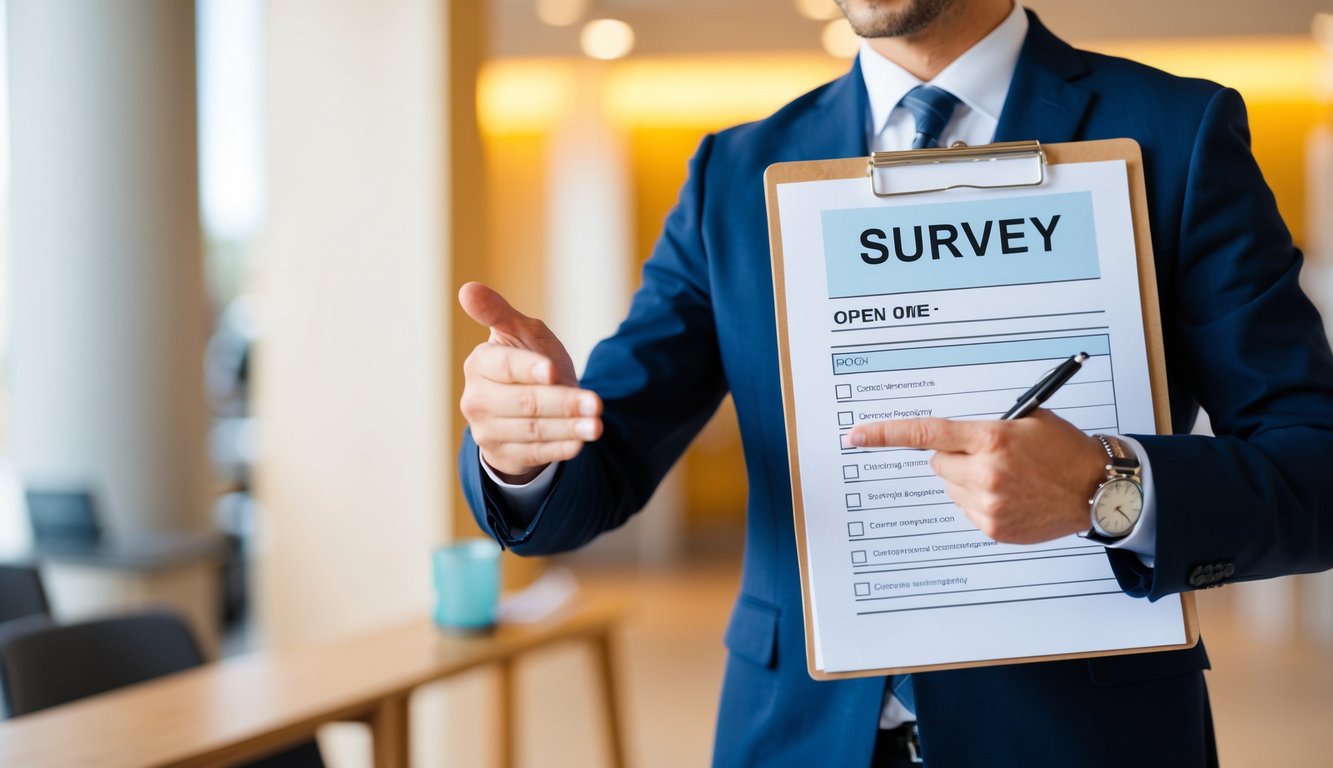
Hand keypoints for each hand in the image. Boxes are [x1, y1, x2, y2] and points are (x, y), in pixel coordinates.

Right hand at [458, 282, 601, 482]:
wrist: (527, 405)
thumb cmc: (527, 360)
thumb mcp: (519, 333)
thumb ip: (498, 312)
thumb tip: (467, 289)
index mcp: (479, 364)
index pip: (504, 367)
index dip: (528, 369)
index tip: (553, 371)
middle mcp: (476, 399)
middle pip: (524, 403)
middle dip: (563, 403)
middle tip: (596, 403)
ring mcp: (487, 431)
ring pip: (533, 431)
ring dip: (569, 428)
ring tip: (597, 425)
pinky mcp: (503, 455)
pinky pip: (535, 454)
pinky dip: (559, 449)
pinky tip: (580, 443)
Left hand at [848, 410, 1106, 543]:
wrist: (1096, 490)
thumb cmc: (1064, 451)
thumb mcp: (1028, 421)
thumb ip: (985, 427)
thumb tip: (950, 437)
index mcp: (991, 438)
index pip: (926, 433)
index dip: (885, 434)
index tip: (856, 435)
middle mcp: (984, 472)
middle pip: (937, 462)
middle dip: (955, 456)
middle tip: (988, 456)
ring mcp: (987, 503)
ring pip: (950, 486)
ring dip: (968, 480)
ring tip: (1008, 478)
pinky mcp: (992, 527)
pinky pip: (966, 508)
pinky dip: (981, 501)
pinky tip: (1012, 496)